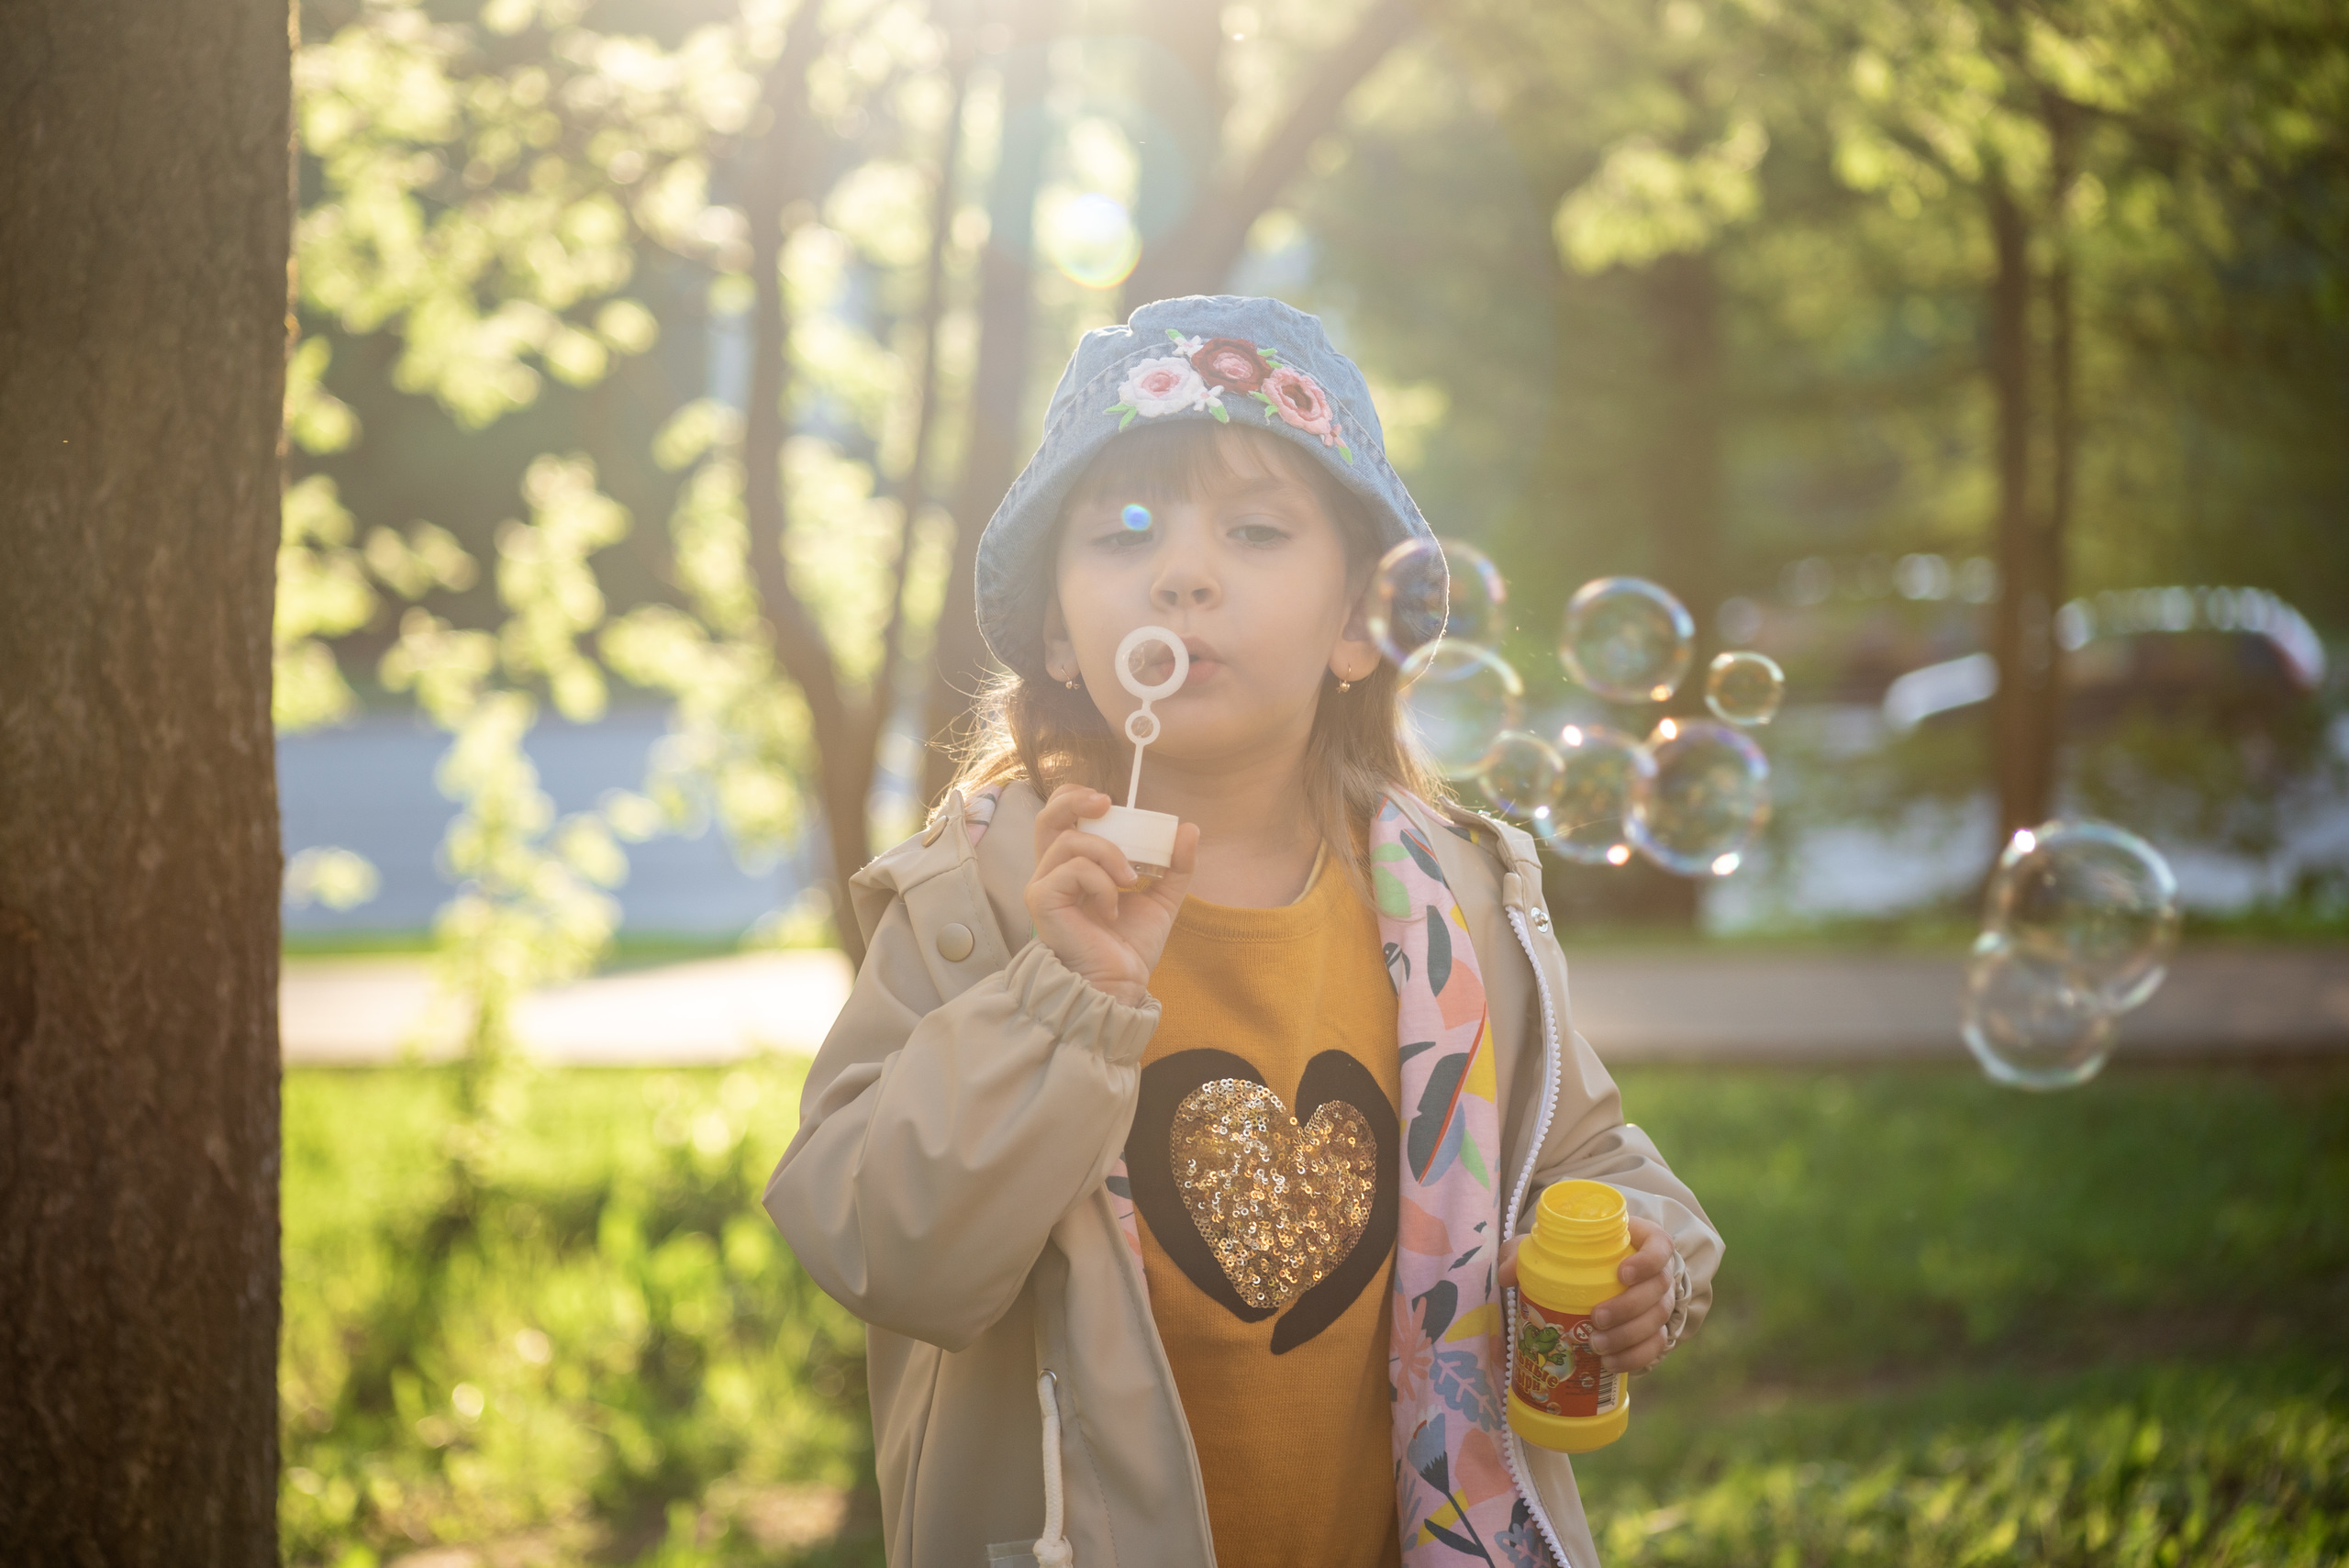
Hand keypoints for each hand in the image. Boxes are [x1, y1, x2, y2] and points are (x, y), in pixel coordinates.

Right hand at [1023, 783, 1200, 1007]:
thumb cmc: (1130, 947)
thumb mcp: (1161, 899)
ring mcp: (1043, 886)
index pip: (1061, 819)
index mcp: (1073, 868)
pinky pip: (1075, 870)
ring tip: (1130, 881)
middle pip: (1047, 817)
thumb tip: (1189, 828)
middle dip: (1075, 800)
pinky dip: (1103, 884)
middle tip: (1108, 804)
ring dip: (1109, 854)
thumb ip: (1175, 866)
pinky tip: (1112, 911)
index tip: (1110, 801)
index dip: (1077, 799)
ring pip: (1071, 842)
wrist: (1120, 985)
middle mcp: (1052, 873)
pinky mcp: (1042, 900)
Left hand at [1498, 1216, 1676, 1372]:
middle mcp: (1657, 1273)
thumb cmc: (1572, 1258)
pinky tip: (1610, 1363)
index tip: (1621, 1274)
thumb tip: (1506, 1275)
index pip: (1659, 1245)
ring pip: (1658, 1320)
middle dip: (1629, 1307)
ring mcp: (1659, 1303)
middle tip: (1597, 1317)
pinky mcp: (1655, 1331)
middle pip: (1658, 1288)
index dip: (1647, 1260)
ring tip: (1597, 1346)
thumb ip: (1525, 1252)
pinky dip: (1635, 1357)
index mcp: (1639, 1242)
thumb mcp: (1548, 1248)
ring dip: (1630, 1336)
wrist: (1589, 1285)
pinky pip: (1655, 1346)